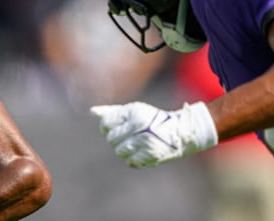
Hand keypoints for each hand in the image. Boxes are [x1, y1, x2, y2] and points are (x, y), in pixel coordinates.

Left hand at [90, 101, 217, 166]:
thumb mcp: (133, 111)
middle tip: (128, 137)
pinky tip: (141, 153)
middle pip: (111, 139)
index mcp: (133, 112)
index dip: (107, 128)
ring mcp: (145, 141)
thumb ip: (112, 112)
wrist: (181, 132)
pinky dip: (134, 159)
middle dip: (116, 140)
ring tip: (135, 145)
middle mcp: (139, 125)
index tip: (115, 128)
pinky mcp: (152, 154)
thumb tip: (92, 112)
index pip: (105, 123)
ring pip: (119, 152)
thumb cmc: (152, 120)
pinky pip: (131, 162)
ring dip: (124, 151)